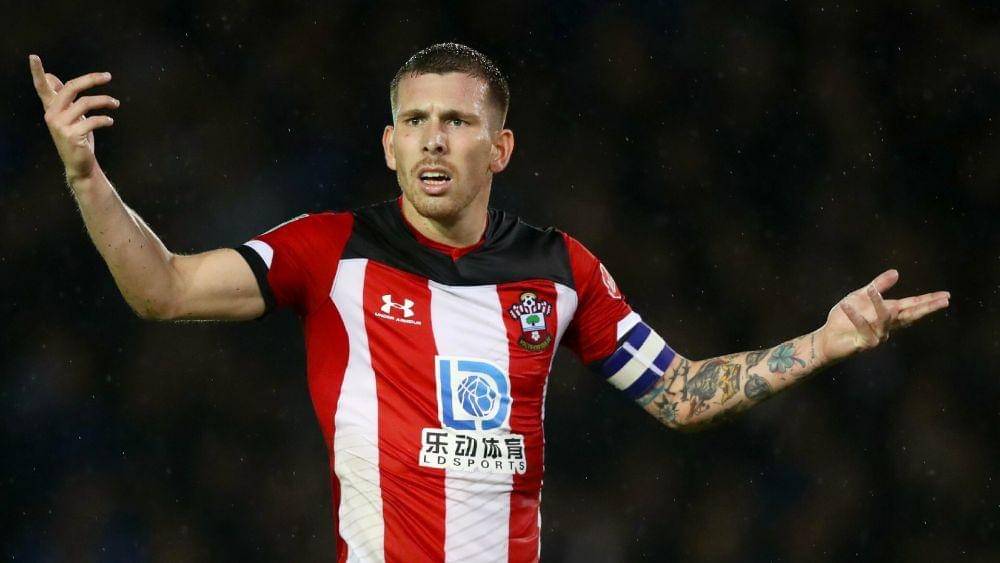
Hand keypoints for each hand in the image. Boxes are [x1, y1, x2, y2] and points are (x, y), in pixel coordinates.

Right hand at [29, 54, 118, 182]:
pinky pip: (93, 121)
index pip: (42, 87)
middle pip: (71, 88)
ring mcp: (61, 125)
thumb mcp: (69, 116)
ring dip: (105, 101)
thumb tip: (52, 77)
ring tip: (115, 104)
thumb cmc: (77, 136)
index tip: (33, 56)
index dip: (37, 72)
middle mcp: (52, 114)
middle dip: (91, 79)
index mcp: (51, 107)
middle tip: (108, 76)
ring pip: (86, 103)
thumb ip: (63, 98)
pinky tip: (110, 121)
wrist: (79, 164)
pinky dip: (104, 120)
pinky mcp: (72, 136)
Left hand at [816, 269, 949, 363]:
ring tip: (871, 291)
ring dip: (878, 305)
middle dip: (926, 308)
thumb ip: (878, 285)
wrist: (828, 337)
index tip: (946, 296)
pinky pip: (862, 327)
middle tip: (944, 301)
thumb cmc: (845, 318)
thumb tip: (897, 272)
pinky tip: (846, 306)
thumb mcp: (860, 296)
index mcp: (889, 312)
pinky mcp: (864, 343)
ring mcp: (878, 335)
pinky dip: (855, 316)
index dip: (929, 301)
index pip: (912, 305)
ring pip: (884, 319)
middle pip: (910, 315)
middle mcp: (887, 325)